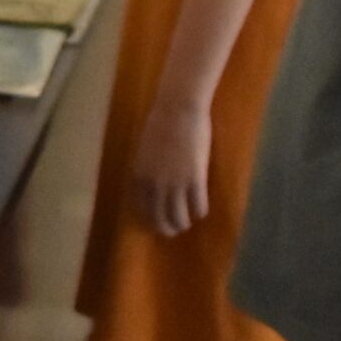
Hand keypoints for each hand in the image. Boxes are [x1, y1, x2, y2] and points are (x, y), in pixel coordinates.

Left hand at [130, 97, 209, 237]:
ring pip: (179, 216)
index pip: (141, 207)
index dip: (148, 217)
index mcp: (139, 176)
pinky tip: (201, 211)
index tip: (154, 221)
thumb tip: (152, 182)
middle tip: (173, 230)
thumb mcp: (145, 150)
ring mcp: (175, 184)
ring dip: (183, 223)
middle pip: (159, 217)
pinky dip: (200, 211)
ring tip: (187, 223)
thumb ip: (147, 168)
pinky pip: (198, 205)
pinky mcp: (195, 179)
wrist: (178, 110)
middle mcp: (154, 185)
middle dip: (166, 227)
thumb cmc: (161, 123)